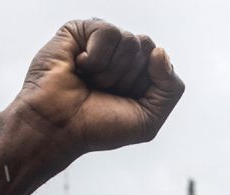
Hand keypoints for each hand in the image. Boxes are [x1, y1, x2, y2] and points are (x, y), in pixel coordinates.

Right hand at [14, 19, 184, 158]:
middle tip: (104, 91)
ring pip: (130, 40)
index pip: (162, 62)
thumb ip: (171, 87)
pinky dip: (96, 58)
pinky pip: (108, 32)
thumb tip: (159, 50)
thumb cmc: (98, 127)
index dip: (145, 86)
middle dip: (128, 78)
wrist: (58, 128)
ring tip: (90, 81)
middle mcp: (121, 53)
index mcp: (139, 72)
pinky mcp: (79, 30)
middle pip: (147, 47)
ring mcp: (100, 40)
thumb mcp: (148, 118)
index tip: (122, 101)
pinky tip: (79, 67)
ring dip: (110, 71)